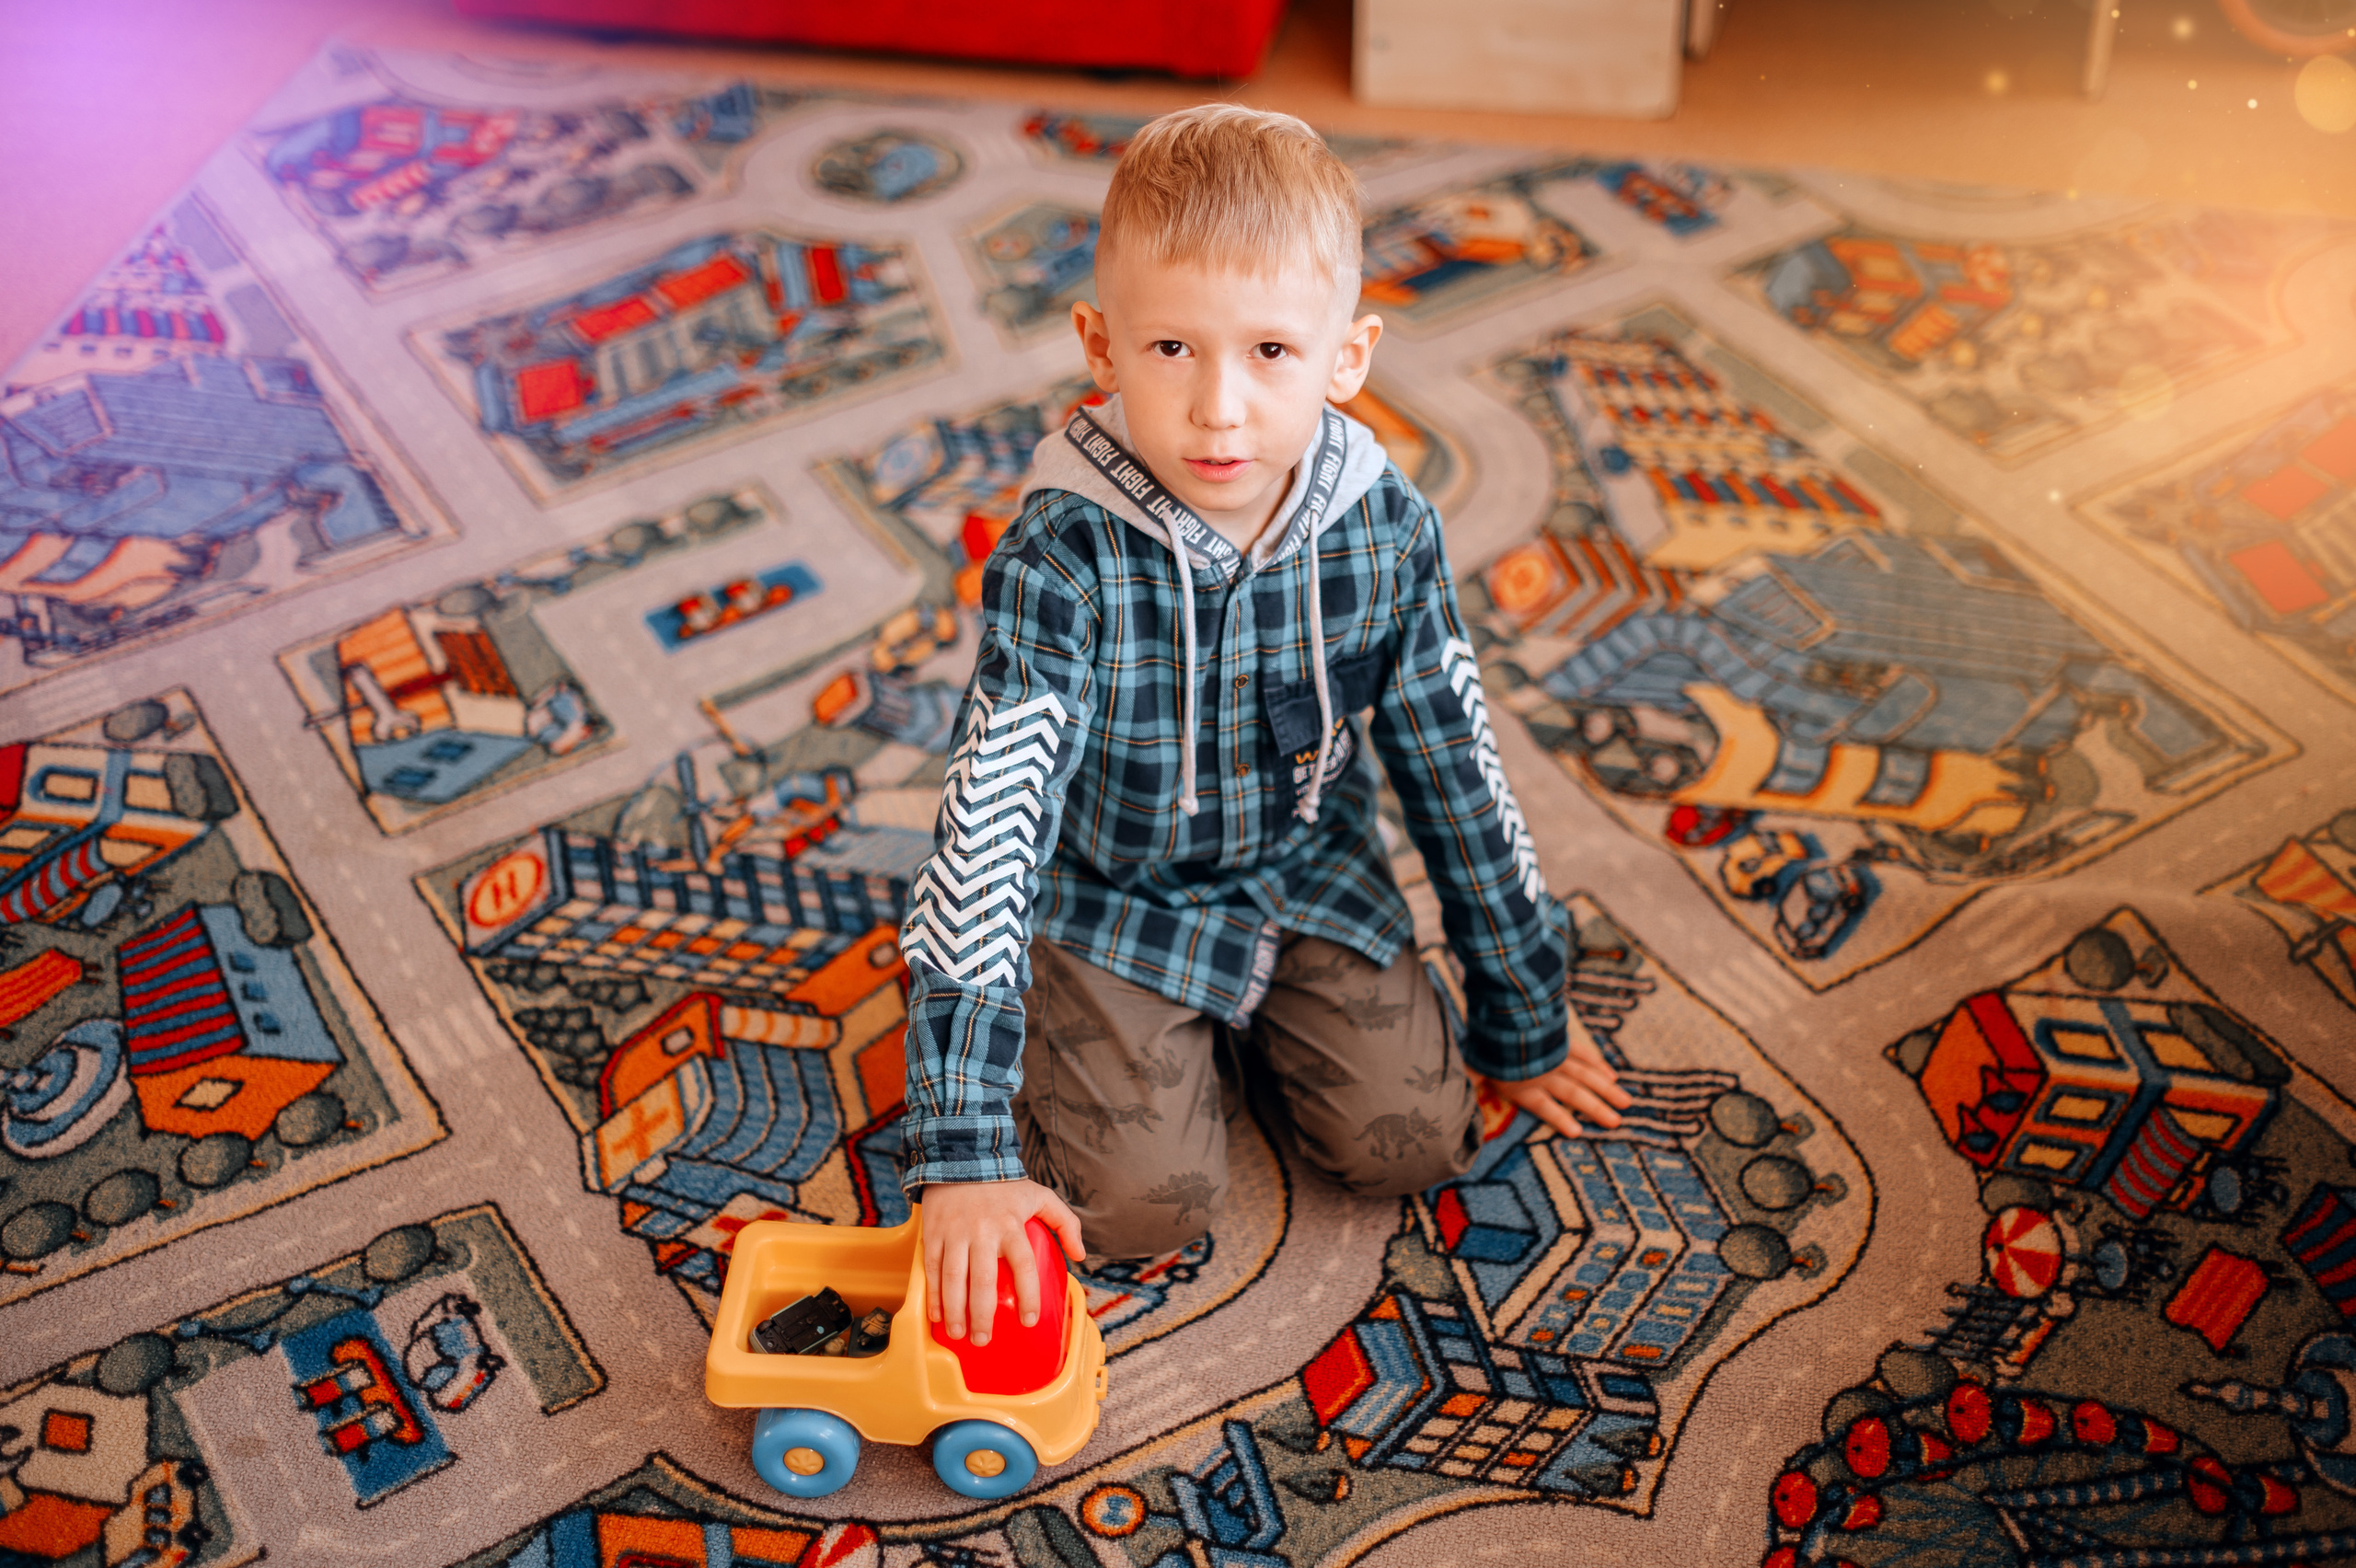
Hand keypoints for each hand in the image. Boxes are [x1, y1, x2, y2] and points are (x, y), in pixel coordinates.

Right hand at [918, 1178, 1084, 1346]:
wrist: (961, 1158)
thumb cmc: (1004, 1185)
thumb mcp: (1041, 1196)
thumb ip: (1065, 1223)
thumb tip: (1081, 1255)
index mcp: (1011, 1225)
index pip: (1023, 1265)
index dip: (1028, 1295)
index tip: (1029, 1320)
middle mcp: (983, 1231)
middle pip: (982, 1280)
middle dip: (982, 1315)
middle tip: (984, 1340)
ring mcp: (955, 1233)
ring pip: (953, 1278)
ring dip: (955, 1311)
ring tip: (958, 1335)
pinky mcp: (933, 1233)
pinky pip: (932, 1269)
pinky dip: (933, 1294)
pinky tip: (937, 1316)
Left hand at [1482, 1011, 1632, 1138]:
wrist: (1509, 1012)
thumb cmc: (1489, 1041)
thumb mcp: (1474, 1064)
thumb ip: (1470, 1082)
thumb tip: (1454, 1099)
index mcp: (1523, 1085)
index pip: (1543, 1107)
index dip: (1559, 1119)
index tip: (1577, 1132)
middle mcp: (1545, 1074)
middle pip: (1575, 1094)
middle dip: (1596, 1109)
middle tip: (1617, 1122)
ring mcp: (1558, 1056)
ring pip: (1588, 1076)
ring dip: (1607, 1090)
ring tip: (1626, 1102)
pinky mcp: (1564, 1038)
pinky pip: (1585, 1054)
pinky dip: (1600, 1065)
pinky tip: (1612, 1075)